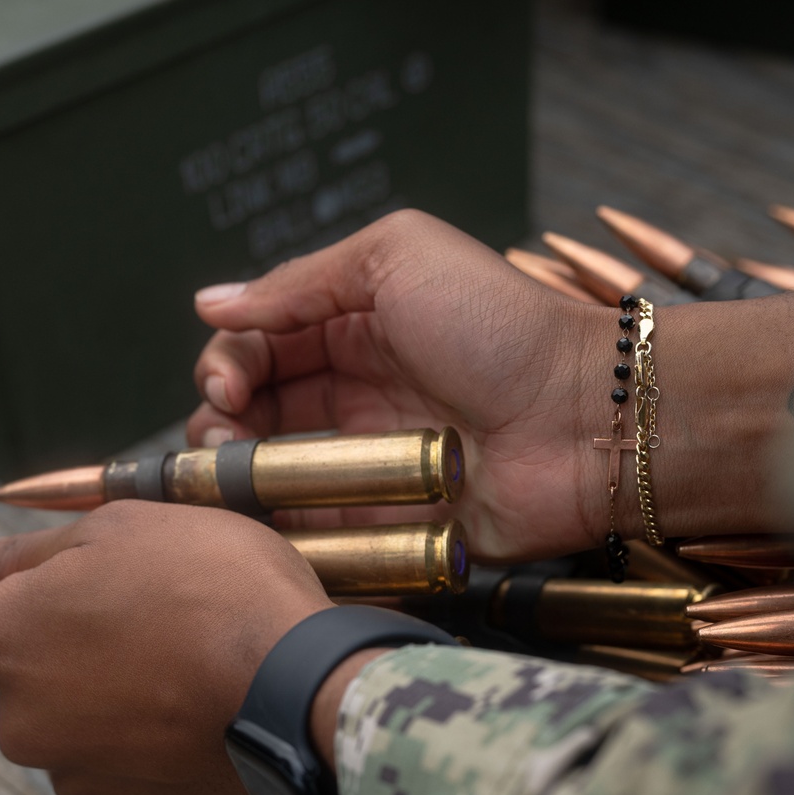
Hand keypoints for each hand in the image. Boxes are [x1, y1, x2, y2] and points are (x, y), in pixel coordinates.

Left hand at [0, 503, 330, 794]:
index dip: (42, 587)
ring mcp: (68, 776)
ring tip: (186, 689)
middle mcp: (16, 715)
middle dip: (73, 655)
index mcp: (4, 635)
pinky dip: (129, 786)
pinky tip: (172, 756)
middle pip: (28, 677)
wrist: (302, 685)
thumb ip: (30, 549)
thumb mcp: (125, 526)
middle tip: (160, 631)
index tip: (102, 586)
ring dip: (107, 718)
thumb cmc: (217, 586)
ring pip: (68, 739)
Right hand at [189, 210, 607, 560]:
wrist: (583, 416)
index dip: (230, 360)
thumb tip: (211, 302)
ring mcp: (372, 463)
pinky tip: (252, 522)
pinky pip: (318, 535)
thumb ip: (301, 280)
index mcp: (359, 327)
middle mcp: (360, 393)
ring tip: (228, 472)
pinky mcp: (388, 526)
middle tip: (222, 427)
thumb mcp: (397, 259)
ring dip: (237, 473)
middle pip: (259, 409)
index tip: (224, 383)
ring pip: (277, 473)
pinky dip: (277, 530)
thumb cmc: (499, 326)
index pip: (265, 343)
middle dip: (221, 416)